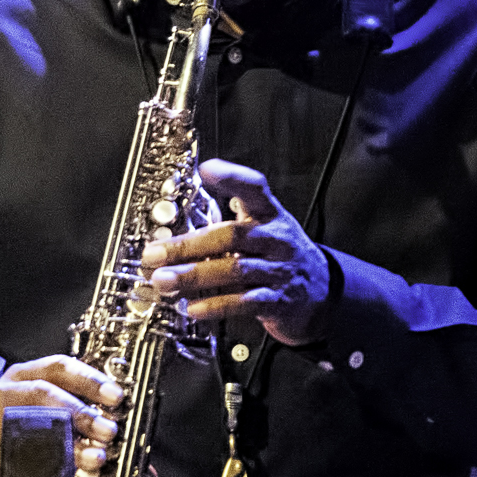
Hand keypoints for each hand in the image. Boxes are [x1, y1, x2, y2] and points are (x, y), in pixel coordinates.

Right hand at [0, 353, 122, 476]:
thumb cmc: (23, 439)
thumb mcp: (53, 426)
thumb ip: (94, 439)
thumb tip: (146, 469)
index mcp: (28, 377)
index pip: (60, 367)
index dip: (90, 379)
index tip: (117, 397)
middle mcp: (7, 392)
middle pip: (44, 393)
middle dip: (81, 413)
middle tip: (109, 433)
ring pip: (29, 423)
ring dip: (66, 442)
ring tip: (94, 459)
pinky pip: (15, 459)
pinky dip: (42, 467)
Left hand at [141, 159, 334, 344]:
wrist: (321, 292)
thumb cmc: (278, 255)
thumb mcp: (262, 229)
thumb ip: (224, 224)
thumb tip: (173, 228)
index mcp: (270, 215)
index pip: (255, 188)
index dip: (232, 177)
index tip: (206, 170)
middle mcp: (276, 239)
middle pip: (231, 235)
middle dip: (188, 245)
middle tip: (154, 254)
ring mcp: (279, 270)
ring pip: (234, 270)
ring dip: (194, 276)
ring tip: (164, 281)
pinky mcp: (278, 300)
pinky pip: (244, 302)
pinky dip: (216, 305)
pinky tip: (193, 307)